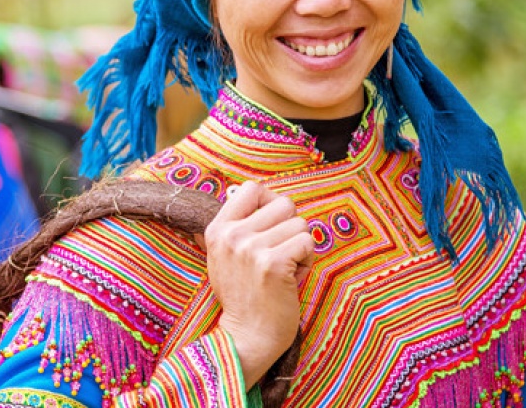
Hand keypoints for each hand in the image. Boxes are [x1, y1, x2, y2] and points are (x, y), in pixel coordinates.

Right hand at [200, 181, 314, 387]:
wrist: (247, 336)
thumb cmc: (242, 296)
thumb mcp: (223, 256)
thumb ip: (235, 225)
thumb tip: (248, 192)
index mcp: (217, 229)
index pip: (252, 188)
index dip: (270, 202)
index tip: (272, 225)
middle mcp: (232, 235)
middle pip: (284, 203)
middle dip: (290, 227)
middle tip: (280, 252)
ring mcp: (251, 248)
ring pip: (300, 224)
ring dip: (299, 247)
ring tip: (284, 269)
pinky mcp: (273, 263)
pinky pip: (307, 243)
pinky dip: (307, 261)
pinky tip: (291, 279)